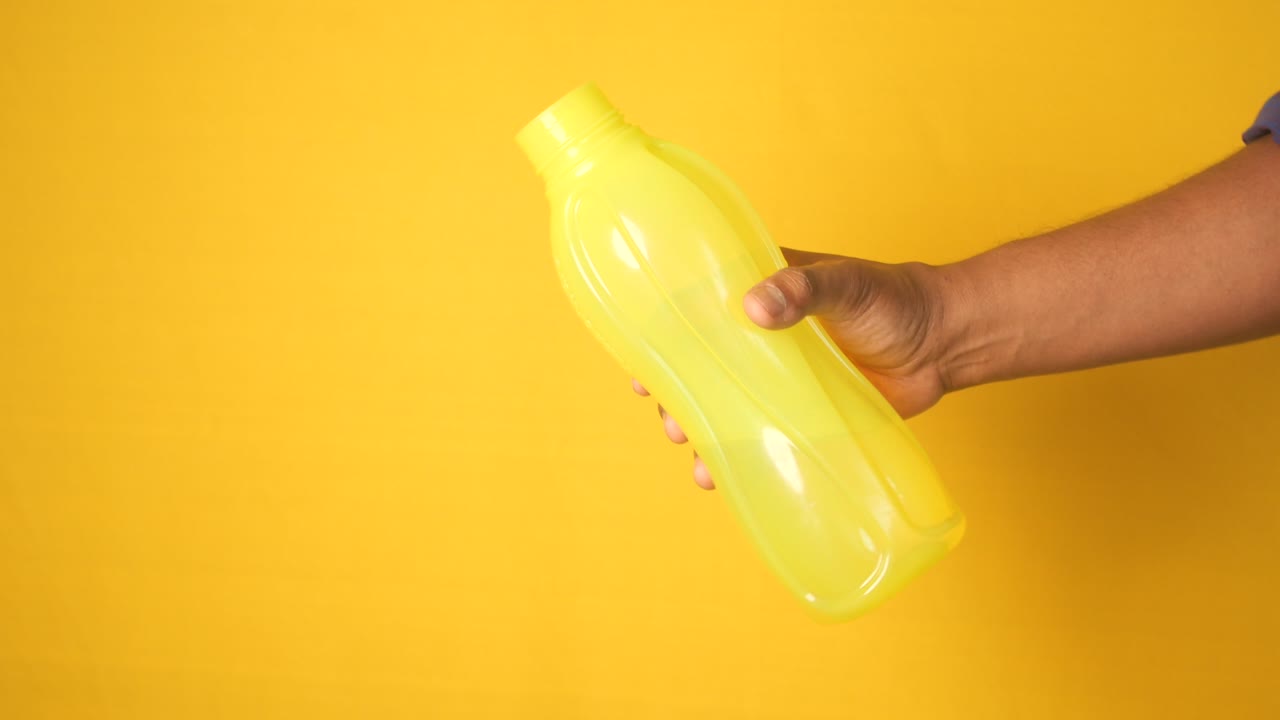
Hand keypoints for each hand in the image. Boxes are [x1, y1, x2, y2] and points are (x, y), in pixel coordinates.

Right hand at [634, 247, 952, 489]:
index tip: (637, 365)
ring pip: (725, 408)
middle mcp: (761, 340)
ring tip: (695, 454)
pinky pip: (761, 438)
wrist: (945, 342)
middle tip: (669, 419)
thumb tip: (754, 307)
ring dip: (700, 432)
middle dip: (675, 397)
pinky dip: (737, 459)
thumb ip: (804, 289)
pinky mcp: (804, 416)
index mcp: (759, 293)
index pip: (695, 312)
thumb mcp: (847, 283)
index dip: (661, 338)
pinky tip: (720, 479)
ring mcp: (781, 381)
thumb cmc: (895, 298)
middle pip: (701, 369)